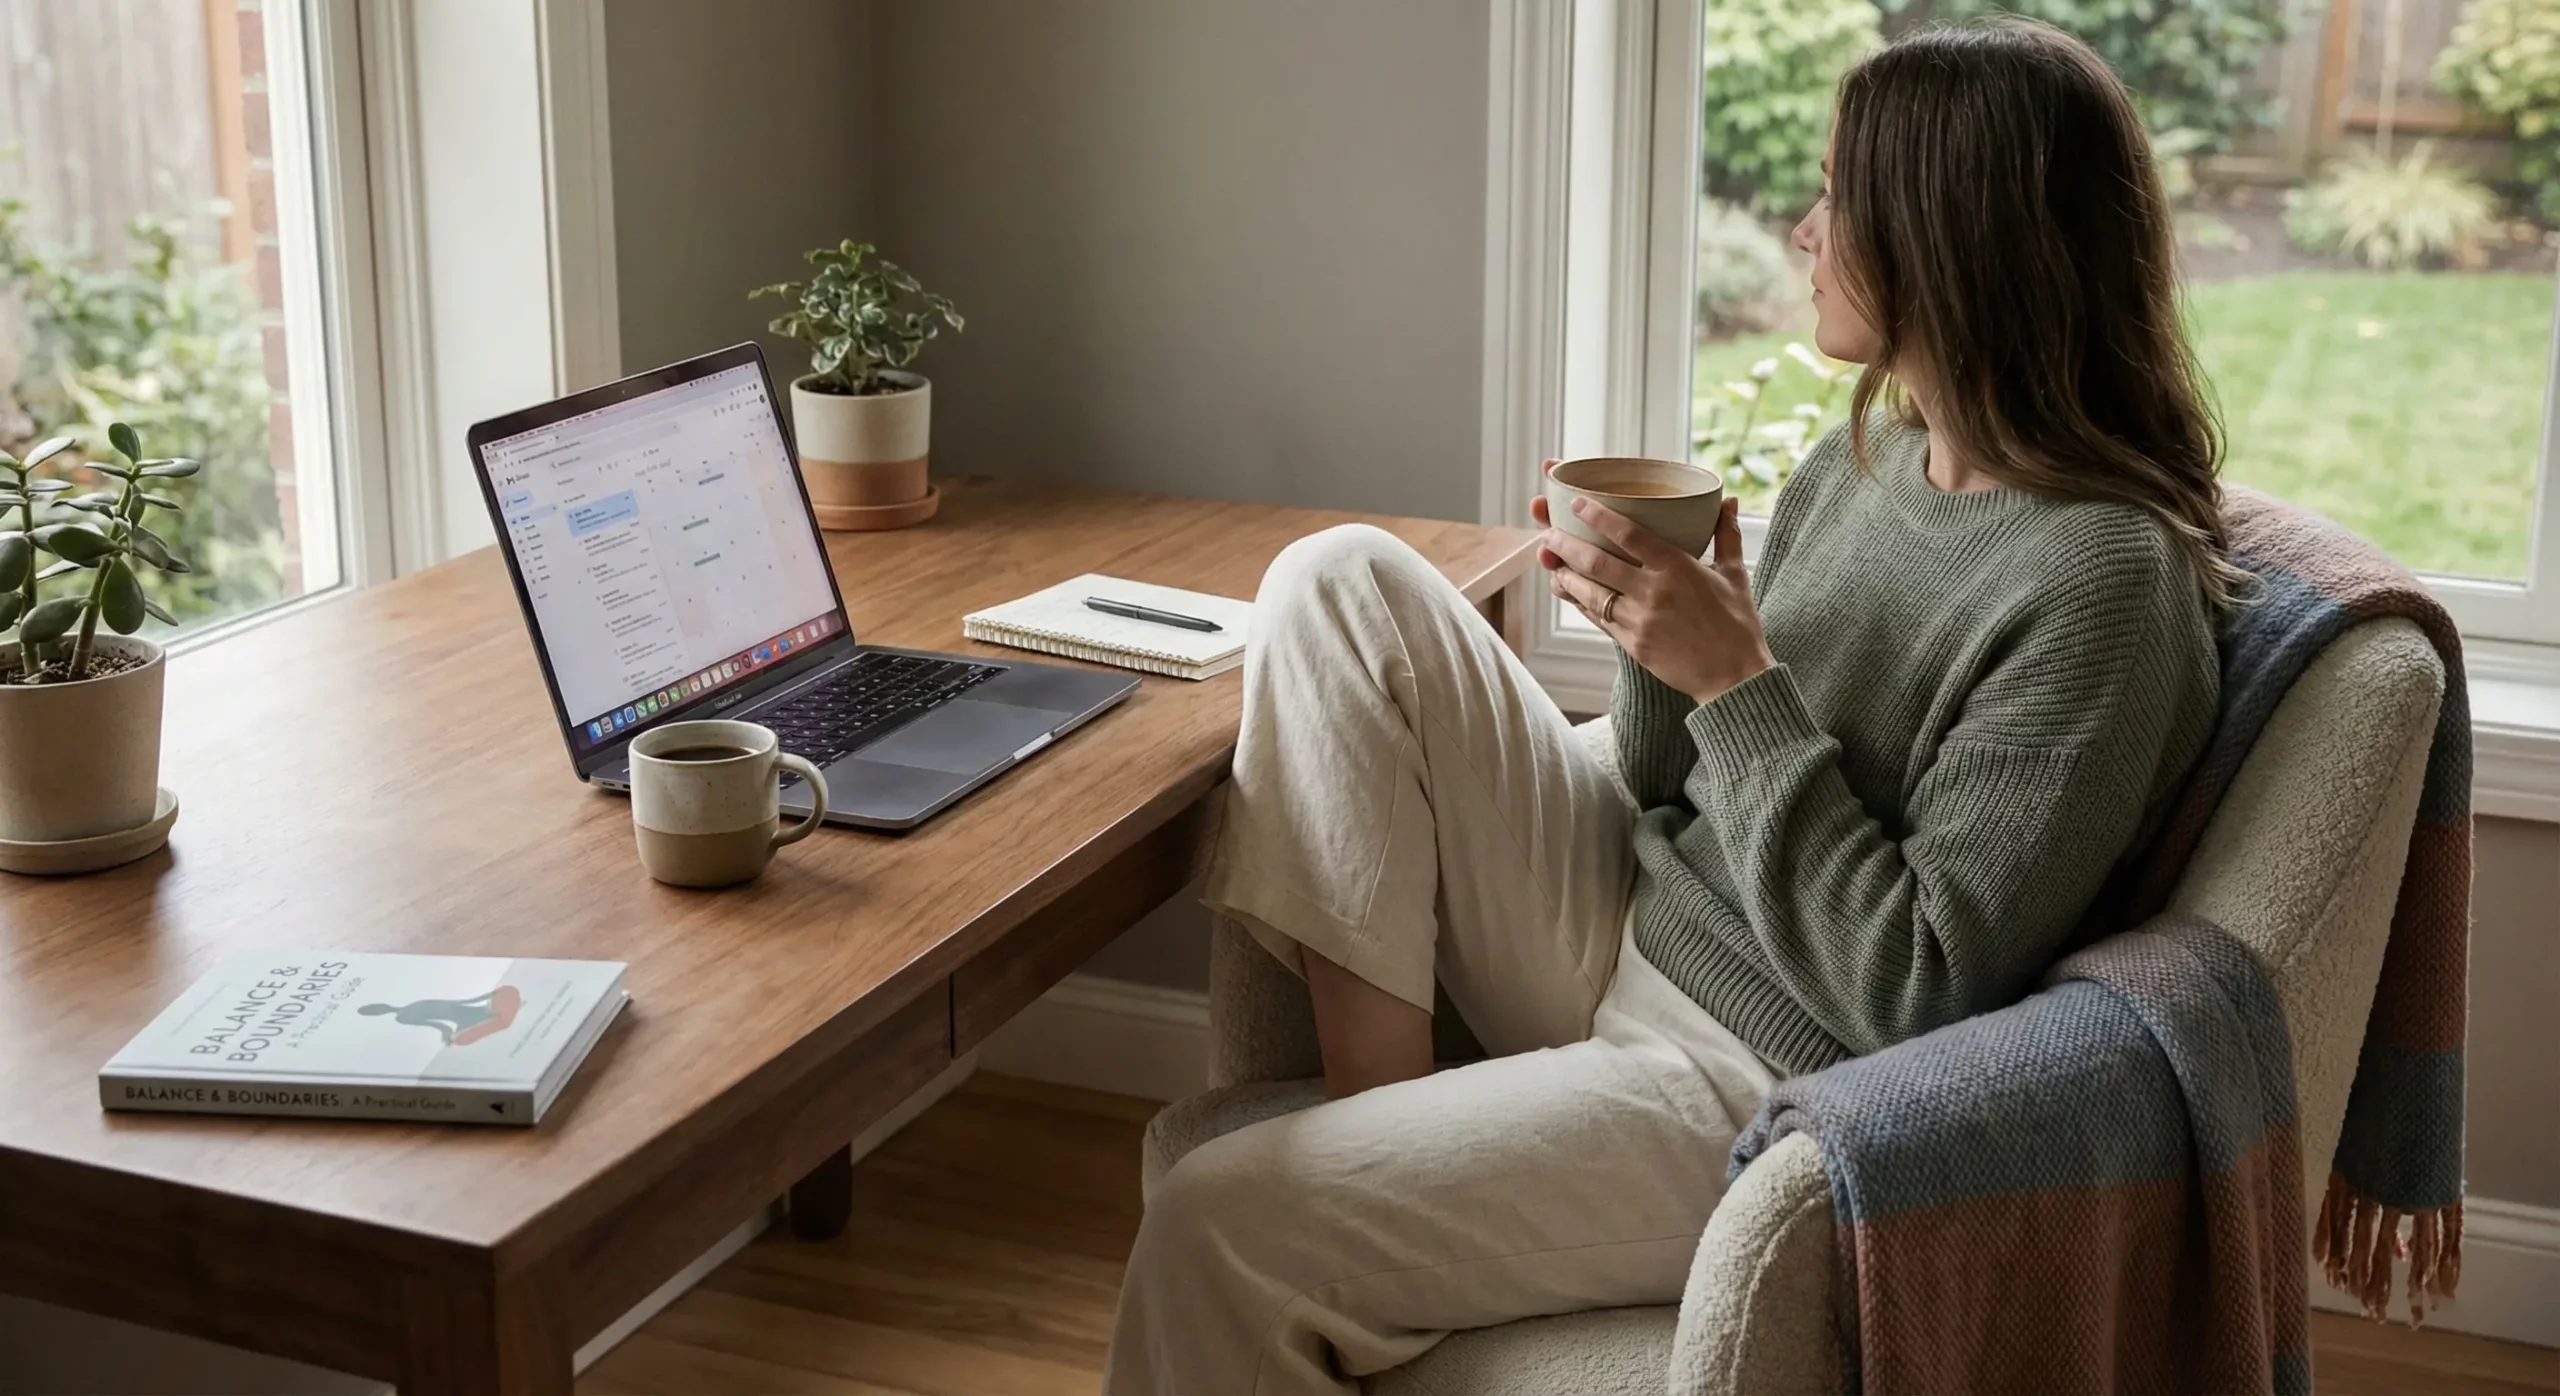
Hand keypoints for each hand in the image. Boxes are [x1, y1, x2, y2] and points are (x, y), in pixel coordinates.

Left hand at [1535, 486, 1773, 704]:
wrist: (1733, 677)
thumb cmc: (1737, 623)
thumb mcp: (1735, 574)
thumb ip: (1727, 534)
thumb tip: (1729, 501)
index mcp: (1678, 568)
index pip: (1630, 534)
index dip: (1599, 517)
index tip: (1576, 504)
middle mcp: (1653, 592)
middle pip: (1597, 562)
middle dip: (1566, 544)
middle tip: (1547, 531)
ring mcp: (1639, 620)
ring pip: (1590, 592)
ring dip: (1565, 573)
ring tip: (1548, 558)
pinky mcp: (1632, 643)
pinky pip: (1597, 617)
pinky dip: (1579, 601)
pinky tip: (1566, 588)